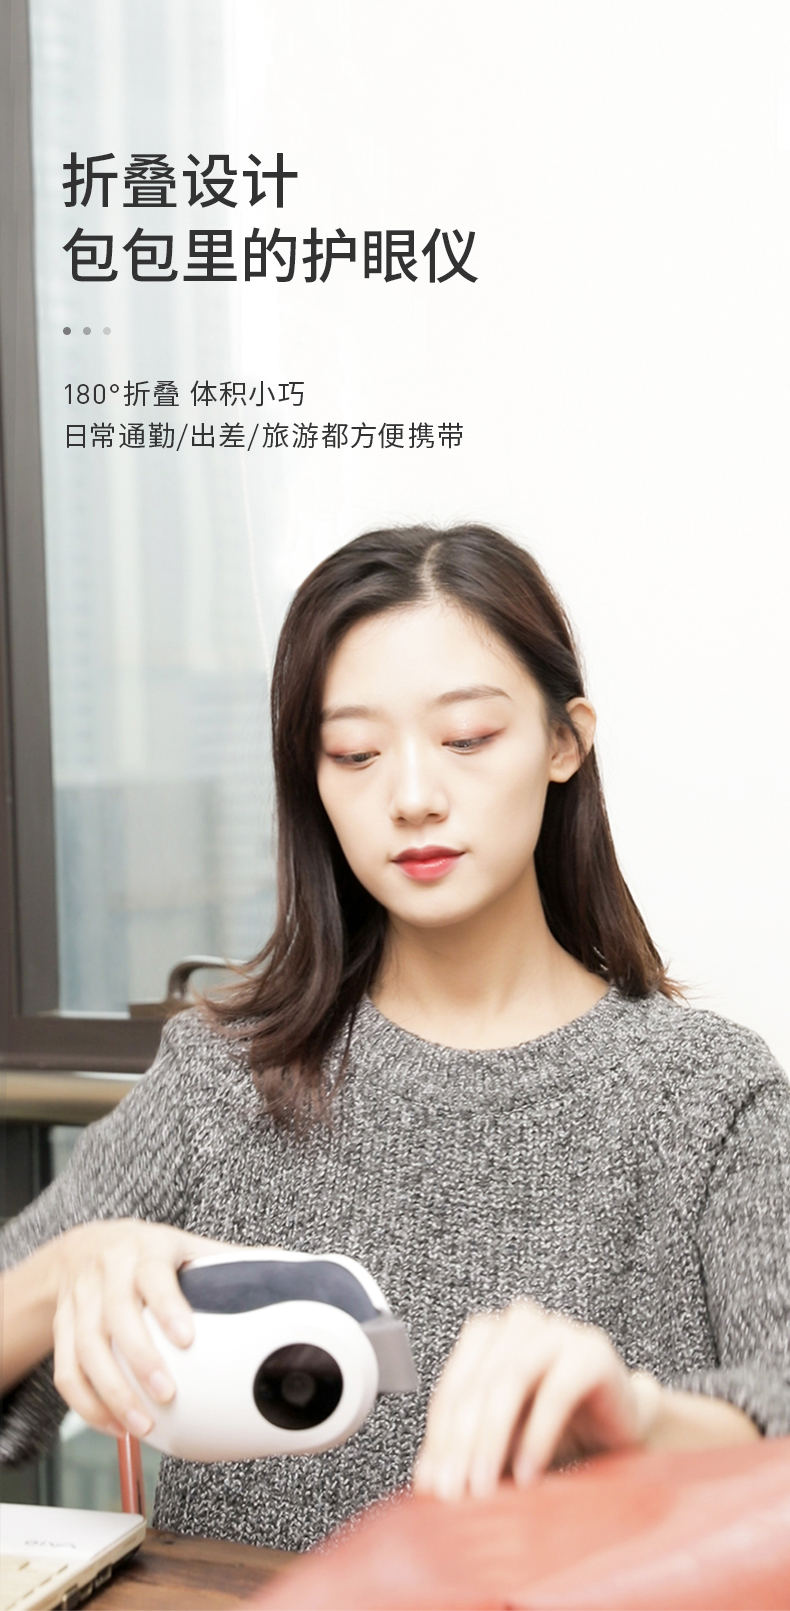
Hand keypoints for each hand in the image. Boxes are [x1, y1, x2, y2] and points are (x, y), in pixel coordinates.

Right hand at [45, 1220, 233, 1439]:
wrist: (83, 1246)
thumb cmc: (147, 1253)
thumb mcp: (185, 1245)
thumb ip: (228, 1261)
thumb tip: (285, 1266)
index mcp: (145, 1250)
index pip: (152, 1275)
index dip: (167, 1306)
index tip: (187, 1338)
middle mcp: (107, 1272)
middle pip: (115, 1316)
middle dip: (139, 1359)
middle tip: (166, 1395)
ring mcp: (80, 1300)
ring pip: (84, 1349)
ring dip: (110, 1393)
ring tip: (140, 1425)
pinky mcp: (61, 1327)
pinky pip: (66, 1370)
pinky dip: (87, 1404)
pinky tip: (113, 1426)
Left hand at [412, 1300, 659, 1500]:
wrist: (623, 1429)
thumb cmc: (558, 1430)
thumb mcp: (503, 1442)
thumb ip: (465, 1450)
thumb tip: (427, 1480)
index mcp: (488, 1336)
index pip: (451, 1387)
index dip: (437, 1438)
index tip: (430, 1484)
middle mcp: (519, 1324)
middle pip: (477, 1384)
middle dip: (460, 1443)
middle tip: (454, 1491)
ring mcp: (557, 1331)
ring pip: (509, 1380)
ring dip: (492, 1439)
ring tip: (485, 1485)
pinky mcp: (592, 1351)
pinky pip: (556, 1392)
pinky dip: (537, 1437)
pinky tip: (528, 1473)